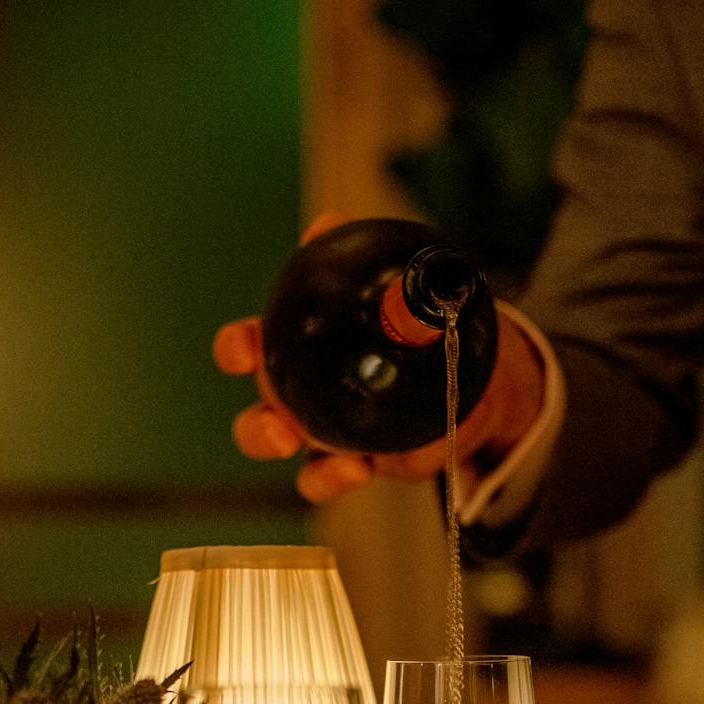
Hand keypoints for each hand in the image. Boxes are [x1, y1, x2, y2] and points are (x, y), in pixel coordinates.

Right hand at [214, 215, 546, 505]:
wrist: (467, 376)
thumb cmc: (412, 327)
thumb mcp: (389, 287)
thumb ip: (354, 257)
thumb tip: (327, 225)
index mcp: (296, 349)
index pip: (249, 347)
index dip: (236, 349)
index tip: (242, 352)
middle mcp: (301, 397)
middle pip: (259, 419)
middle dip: (259, 429)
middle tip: (279, 431)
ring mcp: (326, 436)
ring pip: (294, 459)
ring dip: (301, 464)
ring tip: (326, 460)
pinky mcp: (356, 463)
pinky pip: (331, 478)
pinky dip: (336, 477)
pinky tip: (359, 469)